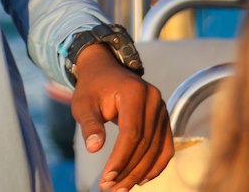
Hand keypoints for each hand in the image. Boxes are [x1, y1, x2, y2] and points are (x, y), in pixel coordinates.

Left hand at [70, 44, 173, 190]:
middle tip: (111, 188)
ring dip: (140, 173)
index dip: (121, 159)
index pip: (132, 133)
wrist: (104, 70)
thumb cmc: (92, 88)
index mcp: (134, 91)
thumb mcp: (83, 103)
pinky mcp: (164, 118)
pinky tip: (140, 179)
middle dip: (128, 170)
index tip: (106, 178)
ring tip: (122, 188)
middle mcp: (153, 99)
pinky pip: (165, 147)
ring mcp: (162, 108)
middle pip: (145, 144)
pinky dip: (155, 166)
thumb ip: (89, 123)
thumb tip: (93, 148)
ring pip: (156, 149)